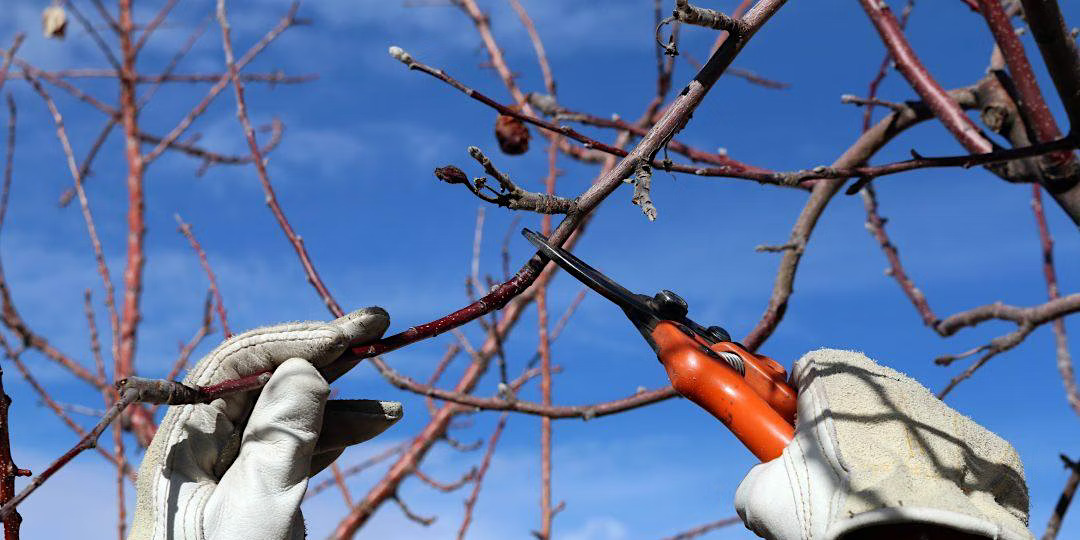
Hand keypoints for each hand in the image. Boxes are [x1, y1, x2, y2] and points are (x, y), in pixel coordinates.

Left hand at [129, 307, 400, 539]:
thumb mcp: (258, 508)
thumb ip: (282, 435)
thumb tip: (305, 368)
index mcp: (182, 444)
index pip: (238, 365)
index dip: (298, 339)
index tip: (353, 333)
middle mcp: (203, 448)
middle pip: (266, 378)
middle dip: (323, 352)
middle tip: (378, 326)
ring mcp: (232, 471)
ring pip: (289, 410)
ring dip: (341, 396)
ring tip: (391, 396)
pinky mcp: (258, 494)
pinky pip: (300, 445)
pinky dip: (340, 431)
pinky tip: (378, 423)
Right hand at [735, 349, 1031, 539]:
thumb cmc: (832, 511)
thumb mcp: (763, 497)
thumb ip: (758, 475)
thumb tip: (764, 486)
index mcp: (836, 375)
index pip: (804, 372)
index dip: (790, 407)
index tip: (788, 440)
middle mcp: (893, 382)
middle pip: (855, 401)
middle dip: (841, 434)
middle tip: (828, 481)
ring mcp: (944, 413)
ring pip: (903, 429)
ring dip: (889, 454)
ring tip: (877, 502)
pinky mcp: (988, 449)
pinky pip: (951, 458)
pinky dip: (936, 479)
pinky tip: (920, 510)